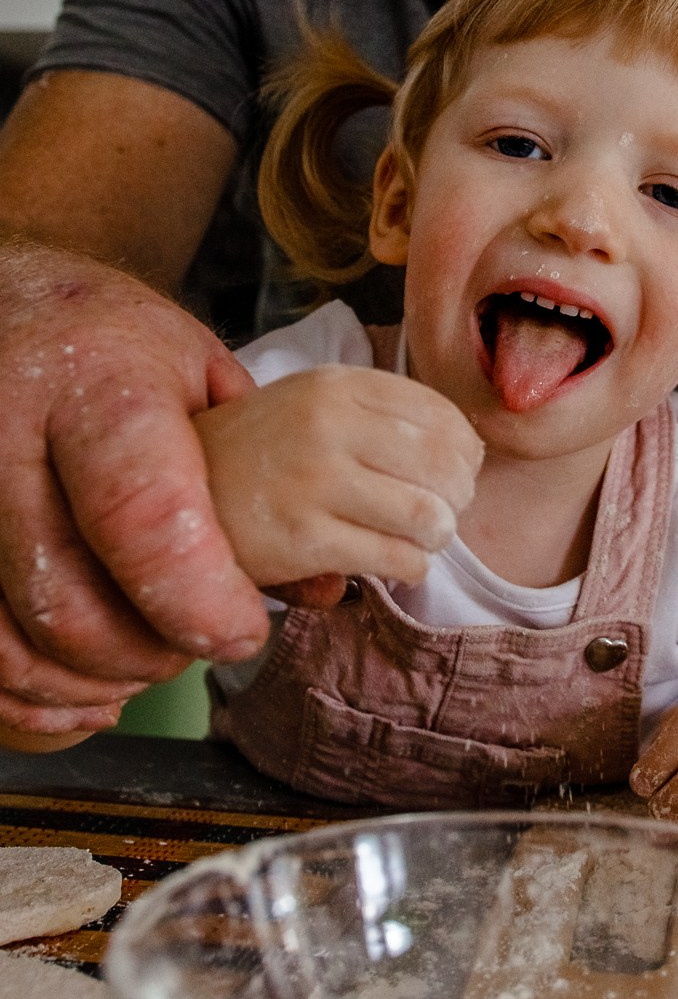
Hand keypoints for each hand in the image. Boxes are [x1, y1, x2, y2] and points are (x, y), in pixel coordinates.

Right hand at [0, 243, 269, 738]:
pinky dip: (31, 693)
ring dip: (89, 682)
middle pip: (66, 598)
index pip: (141, 515)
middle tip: (195, 648)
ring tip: (146, 665)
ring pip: (13, 639)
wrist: (13, 305)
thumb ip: (267, 474)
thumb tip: (324, 585)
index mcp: (98, 390)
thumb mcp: (202, 376)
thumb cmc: (114, 343)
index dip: (197, 597)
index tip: (242, 628)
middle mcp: (11, 440)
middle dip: (145, 653)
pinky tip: (83, 688)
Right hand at [194, 365, 483, 589]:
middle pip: (444, 465)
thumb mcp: (312, 407)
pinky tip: (396, 565)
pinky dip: (410, 567)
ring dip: (438, 535)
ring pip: (427, 514)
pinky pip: (394, 558)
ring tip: (423, 540)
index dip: (464, 451)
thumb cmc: (260, 453)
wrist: (178, 492)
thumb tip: (468, 453)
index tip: (461, 472)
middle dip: (458, 497)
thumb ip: (382, 415)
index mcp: (336, 386)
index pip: (439, 415)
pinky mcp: (303, 538)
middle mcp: (328, 425)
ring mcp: (314, 481)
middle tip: (444, 513)